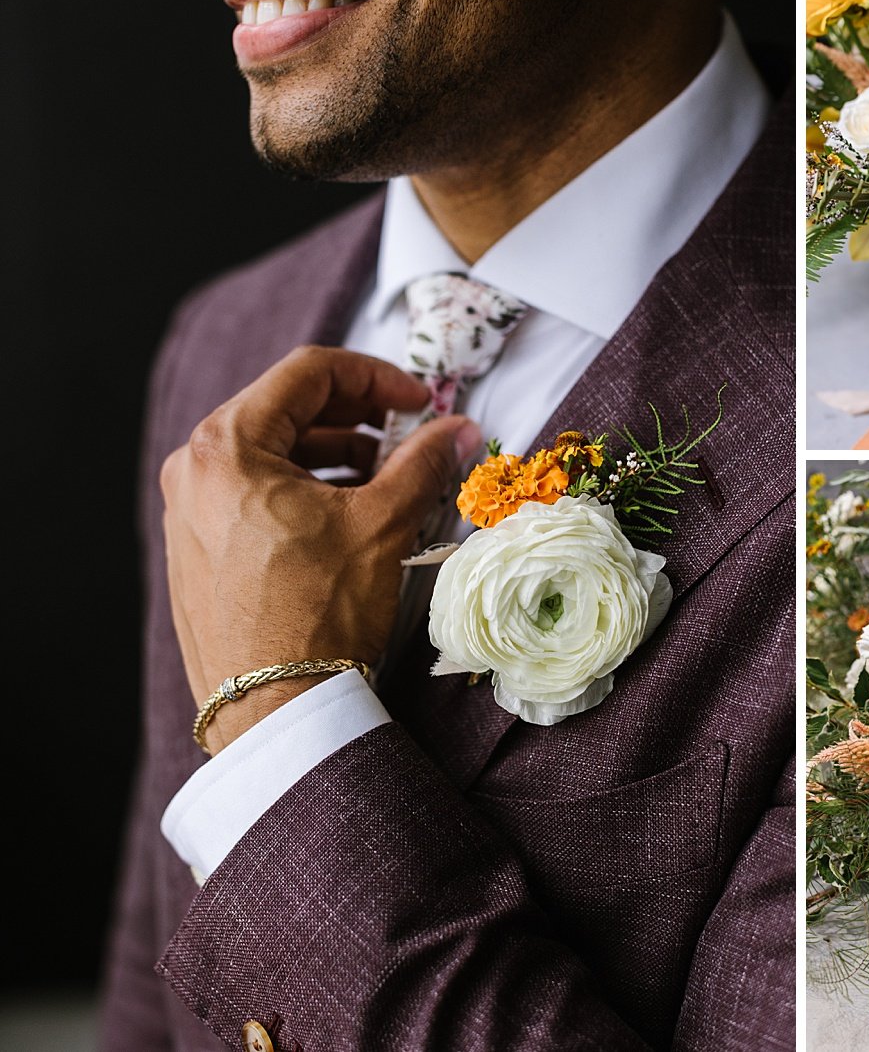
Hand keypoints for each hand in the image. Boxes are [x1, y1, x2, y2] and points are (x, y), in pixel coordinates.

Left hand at [160, 345, 481, 753]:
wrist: (273, 713)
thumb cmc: (318, 613)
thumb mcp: (382, 524)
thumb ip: (425, 462)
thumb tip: (461, 429)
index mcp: (226, 445)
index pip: (309, 373)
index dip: (377, 376)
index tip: (419, 401)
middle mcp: (194, 470)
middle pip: (286, 409)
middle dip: (357, 415)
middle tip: (408, 432)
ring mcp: (189, 513)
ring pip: (272, 454)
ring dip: (335, 454)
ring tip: (386, 477)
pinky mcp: (197, 550)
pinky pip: (254, 493)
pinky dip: (305, 488)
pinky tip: (347, 513)